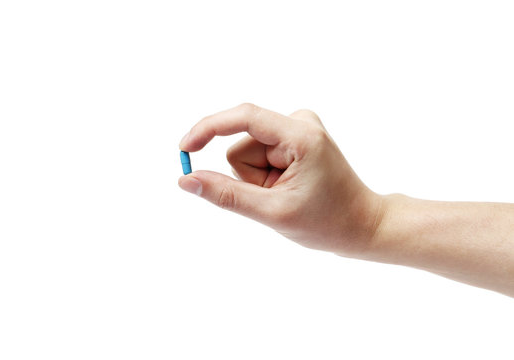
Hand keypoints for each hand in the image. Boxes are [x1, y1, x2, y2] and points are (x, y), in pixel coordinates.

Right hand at [178, 103, 382, 255]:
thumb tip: (186, 179)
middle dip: (249, 178)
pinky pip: (258, 155)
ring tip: (286, 195)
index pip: (243, 117)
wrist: (361, 226)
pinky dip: (264, 177)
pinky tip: (288, 187)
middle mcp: (299, 122)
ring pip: (247, 154)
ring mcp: (298, 129)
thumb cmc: (327, 223)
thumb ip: (226, 195)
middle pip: (242, 147)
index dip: (208, 129)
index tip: (184, 149)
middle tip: (277, 199)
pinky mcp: (294, 137)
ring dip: (257, 180)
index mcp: (300, 135)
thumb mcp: (272, 212)